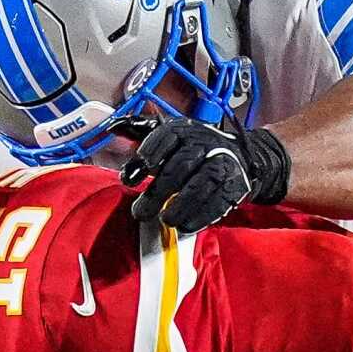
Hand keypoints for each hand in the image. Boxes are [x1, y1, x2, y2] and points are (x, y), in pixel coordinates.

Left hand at [120, 118, 290, 232]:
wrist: (240, 157)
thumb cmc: (192, 150)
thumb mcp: (168, 136)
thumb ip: (139, 132)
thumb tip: (112, 125)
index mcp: (182, 130)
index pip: (163, 138)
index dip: (145, 157)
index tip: (128, 179)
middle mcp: (204, 143)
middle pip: (180, 165)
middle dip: (158, 191)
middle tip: (140, 212)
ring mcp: (222, 162)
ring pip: (201, 184)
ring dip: (181, 205)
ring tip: (166, 220)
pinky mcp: (235, 184)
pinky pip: (219, 201)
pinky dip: (202, 216)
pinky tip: (186, 226)